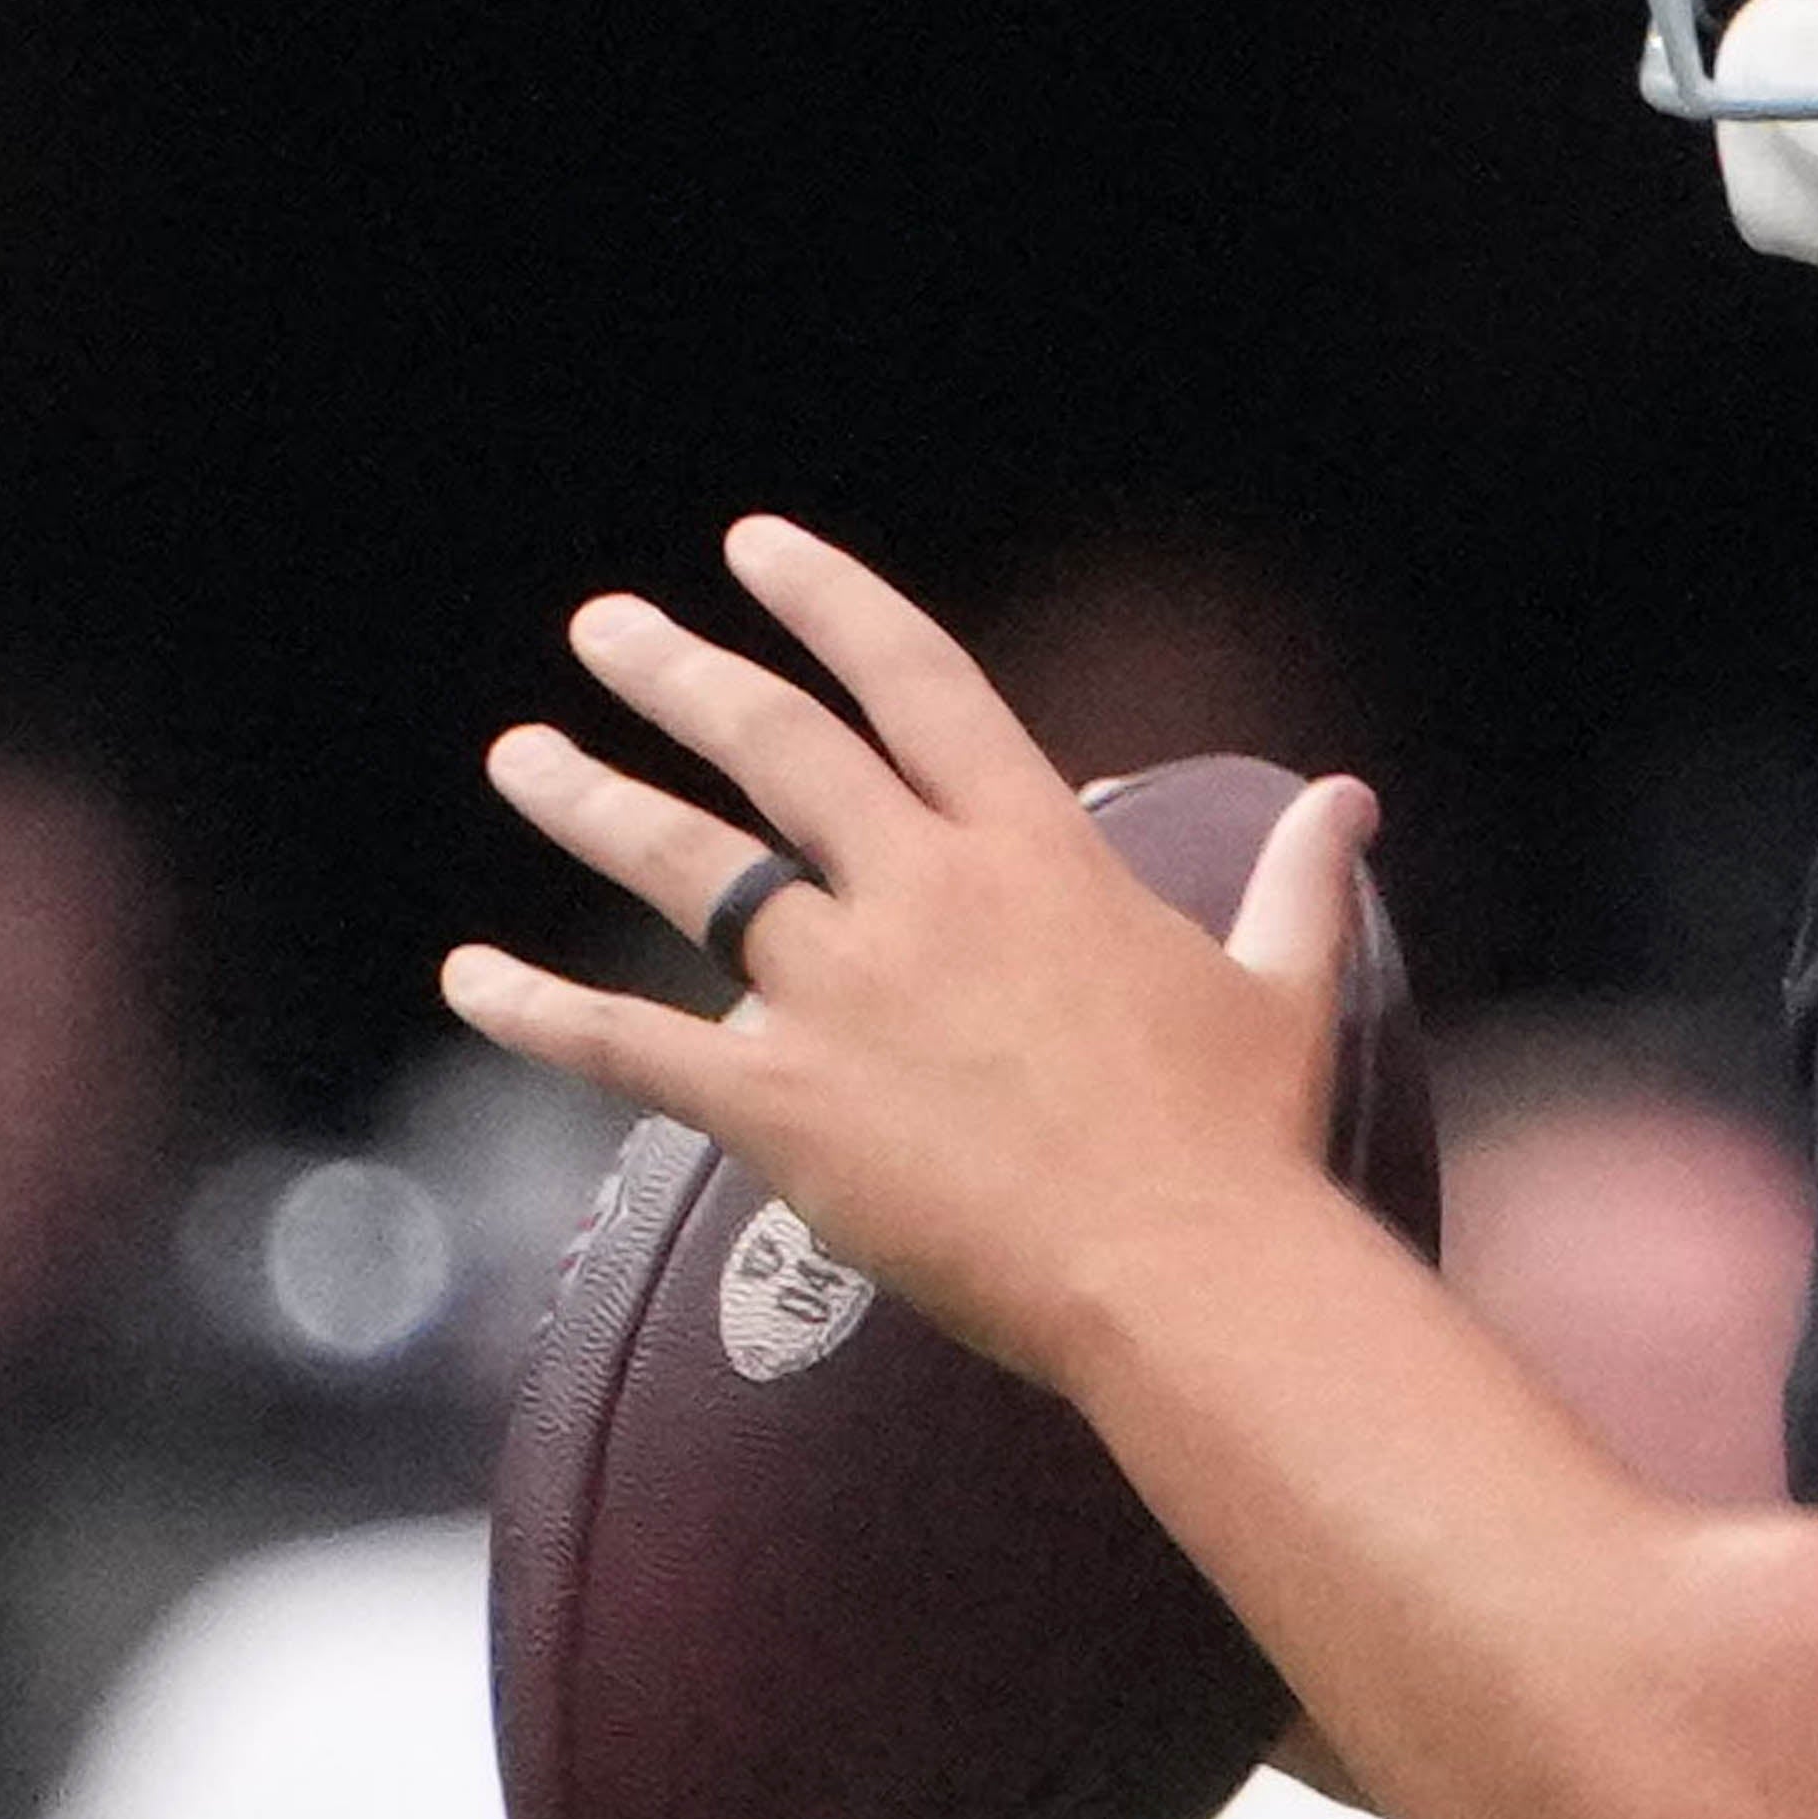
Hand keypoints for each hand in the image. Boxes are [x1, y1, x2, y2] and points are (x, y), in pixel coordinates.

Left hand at [435, 515, 1379, 1382]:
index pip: (916, 681)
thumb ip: (1299, 881)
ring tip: (520, 753)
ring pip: (685, 867)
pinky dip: (537, 1010)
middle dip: (676, 672)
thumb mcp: (1285, 985)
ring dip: (588, 799)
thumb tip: (1350, 802)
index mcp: (1036, 850)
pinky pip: (629, 1045)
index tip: (756, 547)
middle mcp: (922, 893)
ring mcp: (842, 993)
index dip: (829, 602)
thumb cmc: (1244, 1138)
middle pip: (774, 747)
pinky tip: (467, 977)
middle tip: (605, 630)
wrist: (1185, 1271)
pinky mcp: (783, 1104)